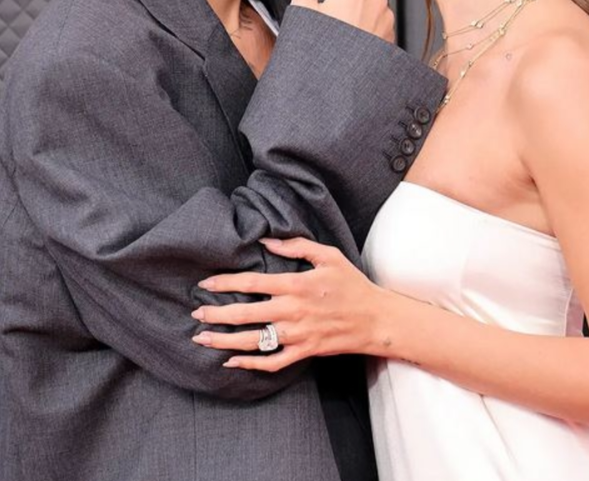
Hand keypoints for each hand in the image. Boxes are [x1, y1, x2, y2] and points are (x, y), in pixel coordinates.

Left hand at [190, 237, 383, 371]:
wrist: (376, 319)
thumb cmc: (352, 284)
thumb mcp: (329, 255)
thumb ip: (297, 245)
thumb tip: (267, 240)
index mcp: (296, 284)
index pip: (252, 282)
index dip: (226, 282)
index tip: (205, 283)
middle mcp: (293, 310)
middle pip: (246, 313)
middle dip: (216, 313)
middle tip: (195, 312)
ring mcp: (297, 334)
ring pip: (253, 341)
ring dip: (224, 340)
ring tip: (202, 338)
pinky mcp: (304, 351)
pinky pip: (272, 361)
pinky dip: (250, 364)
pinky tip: (232, 361)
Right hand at [292, 0, 394, 41]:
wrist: (337, 87)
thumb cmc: (322, 50)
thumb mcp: (303, 12)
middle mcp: (377, 2)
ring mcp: (386, 21)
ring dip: (360, 1)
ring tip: (337, 19)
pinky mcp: (389, 38)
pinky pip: (380, 20)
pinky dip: (367, 20)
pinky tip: (349, 35)